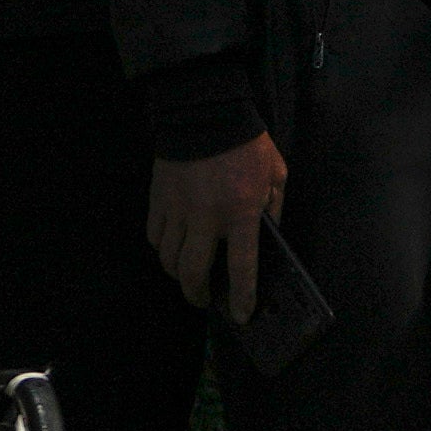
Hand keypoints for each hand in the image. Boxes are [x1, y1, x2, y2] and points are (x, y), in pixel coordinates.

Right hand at [149, 136, 286, 319]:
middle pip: (194, 273)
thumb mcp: (276, 173)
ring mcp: (178, 212)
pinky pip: (154, 238)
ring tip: (189, 277)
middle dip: (199, 295)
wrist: (205, 114)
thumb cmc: (246, 144)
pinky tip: (171, 250)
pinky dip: (162, 251)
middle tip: (205, 301)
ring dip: (178, 276)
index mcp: (241, 212)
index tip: (241, 315)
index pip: (241, 266)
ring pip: (169, 260)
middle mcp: (206, 219)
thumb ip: (274, 206)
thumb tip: (270, 234)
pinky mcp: (158, 202)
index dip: (242, 296)